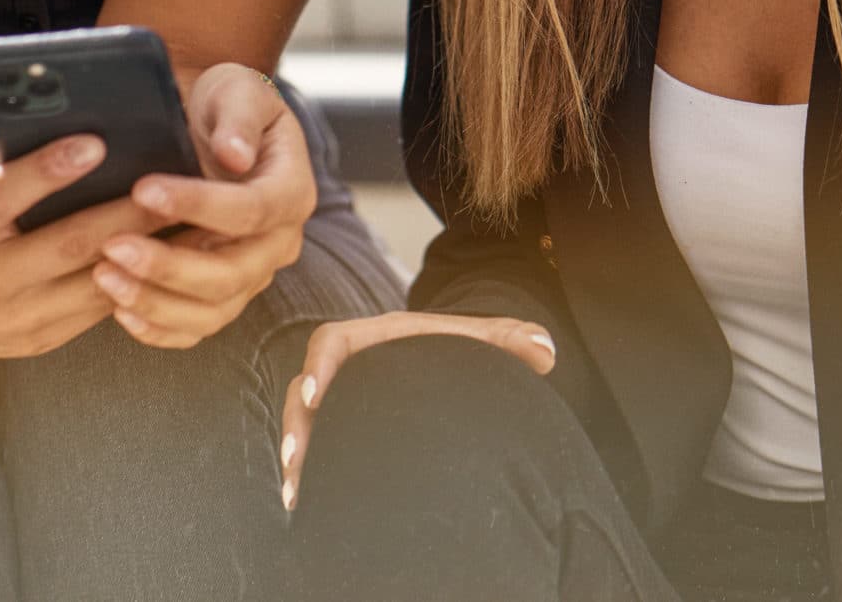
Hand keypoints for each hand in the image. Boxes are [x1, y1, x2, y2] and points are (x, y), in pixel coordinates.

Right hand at [0, 104, 153, 368]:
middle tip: (176, 179)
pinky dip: (137, 281)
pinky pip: (96, 311)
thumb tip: (8, 96)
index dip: (50, 169)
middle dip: (127, 213)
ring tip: (190, 216)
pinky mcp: (37, 341)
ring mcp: (13, 317)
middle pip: (68, 244)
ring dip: (147, 253)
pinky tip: (170, 252)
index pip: (5, 196)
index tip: (97, 140)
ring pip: (93, 284)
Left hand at [87, 63, 316, 349]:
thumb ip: (240, 119)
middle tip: (111, 245)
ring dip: (155, 301)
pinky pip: (195, 328)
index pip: (252, 211)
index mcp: (292, 192)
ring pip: (212, 309)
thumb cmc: (227, 104)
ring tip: (103, 277)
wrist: (213, 127)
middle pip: (232, 273)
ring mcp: (252, 275)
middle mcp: (278, 242)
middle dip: (169, 265)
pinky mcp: (222, 296)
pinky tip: (118, 310)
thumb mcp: (238, 90)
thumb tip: (235, 155)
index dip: (199, 205)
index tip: (143, 190)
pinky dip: (158, 328)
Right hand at [276, 312, 557, 509]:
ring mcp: (340, 397)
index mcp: (373, 338)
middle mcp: (348, 367)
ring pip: (302, 421)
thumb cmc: (463, 349)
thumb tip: (547, 350)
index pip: (332, 342)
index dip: (318, 366)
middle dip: (296, 425)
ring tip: (294, 493)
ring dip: (296, 454)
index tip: (315, 396)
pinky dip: (306, 469)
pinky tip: (303, 503)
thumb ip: (509, 340)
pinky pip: (314, 443)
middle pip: (304, 390)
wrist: (450, 361)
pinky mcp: (341, 424)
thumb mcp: (481, 340)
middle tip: (294, 460)